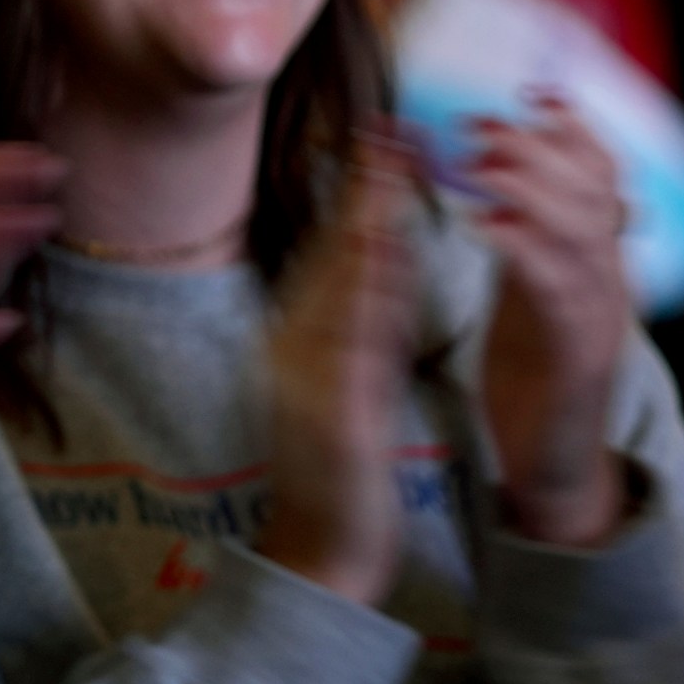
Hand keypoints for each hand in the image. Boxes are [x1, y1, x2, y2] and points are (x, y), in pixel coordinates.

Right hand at [255, 130, 422, 604]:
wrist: (320, 551)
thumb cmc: (340, 466)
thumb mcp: (350, 380)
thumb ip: (365, 319)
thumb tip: (383, 250)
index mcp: (301, 340)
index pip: (335, 255)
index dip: (359, 193)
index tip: (383, 135)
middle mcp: (293, 350)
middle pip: (332, 260)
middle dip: (361, 193)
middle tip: (389, 132)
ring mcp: (305, 382)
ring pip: (339, 294)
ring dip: (362, 232)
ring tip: (388, 178)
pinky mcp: (329, 416)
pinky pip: (350, 349)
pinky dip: (365, 303)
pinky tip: (384, 269)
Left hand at [466, 93, 632, 545]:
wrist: (550, 464)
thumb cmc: (531, 377)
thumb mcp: (526, 293)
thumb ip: (524, 238)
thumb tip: (503, 173)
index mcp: (594, 261)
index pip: (602, 176)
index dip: (574, 129)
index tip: (533, 91)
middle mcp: (608, 280)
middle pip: (594, 191)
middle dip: (539, 147)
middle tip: (481, 125)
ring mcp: (600, 318)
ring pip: (583, 231)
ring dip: (529, 186)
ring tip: (478, 162)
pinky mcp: (579, 357)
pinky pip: (559, 291)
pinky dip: (524, 250)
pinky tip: (484, 226)